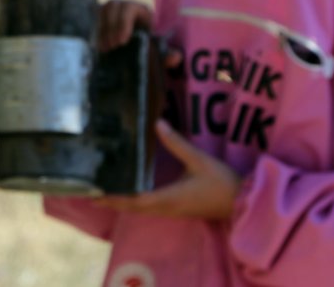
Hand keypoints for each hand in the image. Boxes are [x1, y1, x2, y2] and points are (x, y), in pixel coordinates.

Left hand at [96, 119, 239, 219]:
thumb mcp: (199, 159)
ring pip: (141, 209)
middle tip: (90, 192)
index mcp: (169, 198)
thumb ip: (177, 142)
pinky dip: (136, 201)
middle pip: (133, 208)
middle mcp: (167, 208)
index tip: (95, 193)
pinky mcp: (178, 209)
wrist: (242, 202)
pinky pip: (151, 207)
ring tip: (105, 191)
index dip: (114, 197)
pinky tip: (131, 191)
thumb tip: (157, 122)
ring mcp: (173, 211)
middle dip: (112, 201)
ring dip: (123, 202)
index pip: (134, 200)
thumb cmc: (221, 182)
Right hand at [98, 0, 183, 68]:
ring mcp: (113, 10)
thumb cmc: (150, 46)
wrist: (139, 47)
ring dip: (103, 28)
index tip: (121, 41)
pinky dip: (97, 31)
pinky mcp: (103, 16)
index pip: (131, 8)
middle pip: (114, 6)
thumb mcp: (161, 51)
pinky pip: (97, 17)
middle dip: (111, 26)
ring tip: (106, 48)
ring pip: (104, 10)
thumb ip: (169, 55)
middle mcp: (127, 6)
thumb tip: (175, 57)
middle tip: (112, 47)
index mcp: (143, 11)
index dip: (124, 22)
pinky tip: (100, 46)